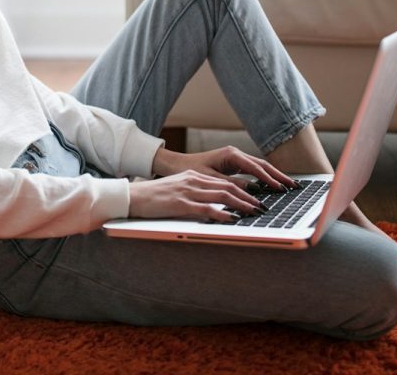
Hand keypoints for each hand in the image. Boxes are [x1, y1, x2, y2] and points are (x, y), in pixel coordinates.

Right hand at [128, 169, 266, 221]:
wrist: (134, 196)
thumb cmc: (155, 196)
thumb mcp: (178, 189)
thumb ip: (195, 193)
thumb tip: (215, 204)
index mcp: (193, 176)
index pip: (224, 182)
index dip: (243, 190)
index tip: (256, 199)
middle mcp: (193, 181)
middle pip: (227, 187)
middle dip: (248, 197)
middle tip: (263, 207)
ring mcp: (187, 191)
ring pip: (221, 196)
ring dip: (241, 205)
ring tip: (254, 212)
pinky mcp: (180, 204)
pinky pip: (206, 208)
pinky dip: (222, 213)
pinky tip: (233, 219)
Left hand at [152, 145, 297, 190]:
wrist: (178, 164)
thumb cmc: (191, 170)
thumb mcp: (211, 179)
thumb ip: (232, 185)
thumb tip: (253, 192)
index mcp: (231, 155)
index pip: (256, 168)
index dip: (269, 179)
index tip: (281, 189)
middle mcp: (235, 153)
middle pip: (262, 165)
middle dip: (279, 176)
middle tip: (294, 187)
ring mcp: (236, 157)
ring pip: (260, 167)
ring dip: (274, 176)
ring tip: (289, 186)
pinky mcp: (234, 163)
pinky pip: (254, 170)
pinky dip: (265, 177)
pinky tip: (274, 185)